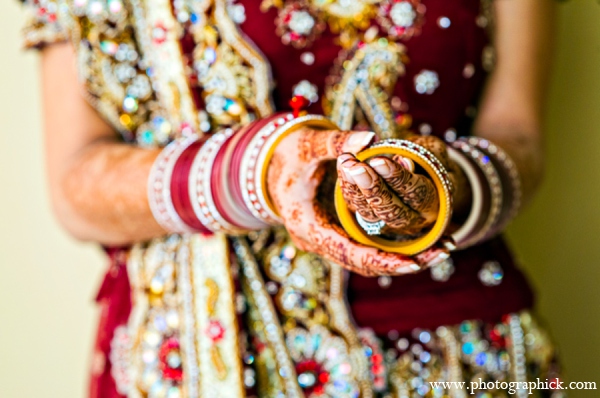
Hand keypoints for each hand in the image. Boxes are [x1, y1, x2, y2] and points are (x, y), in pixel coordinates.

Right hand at [267, 129, 449, 276]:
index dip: (382, 259)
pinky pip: (364, 248)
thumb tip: (370, 138)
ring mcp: (325, 240)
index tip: (414, 262)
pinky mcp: (334, 234)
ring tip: (440, 249)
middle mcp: (316, 241)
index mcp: (307, 226)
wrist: (268, 165)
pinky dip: (390, 248)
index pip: (348, 253)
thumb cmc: (286, 154)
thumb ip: (337, 143)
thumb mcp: (307, 145)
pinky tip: (419, 241)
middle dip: (401, 262)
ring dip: (400, 258)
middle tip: (441, 253)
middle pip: (362, 264)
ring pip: (365, 260)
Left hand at [338, 135, 470, 236]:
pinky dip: (348, 186)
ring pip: (370, 212)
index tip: (377, 160)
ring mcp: (389, 221)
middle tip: (355, 167)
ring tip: (346, 163)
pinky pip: (357, 207)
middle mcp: (412, 218)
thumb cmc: (428, 159)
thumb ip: (418, 152)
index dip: (396, 177)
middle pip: (391, 209)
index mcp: (432, 201)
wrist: (421, 174)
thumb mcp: (429, 148)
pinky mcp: (370, 217)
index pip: (415, 193)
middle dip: (372, 187)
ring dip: (355, 187)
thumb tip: (402, 159)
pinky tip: (343, 164)